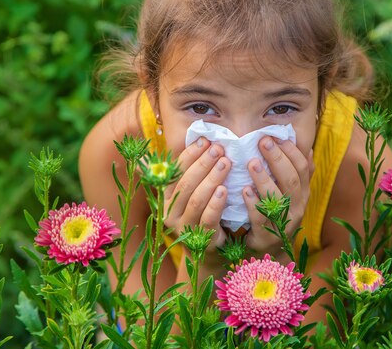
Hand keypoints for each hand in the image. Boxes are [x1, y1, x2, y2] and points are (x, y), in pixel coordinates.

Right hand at [163, 138, 230, 253]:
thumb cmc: (203, 213)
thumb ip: (186, 172)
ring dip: (211, 179)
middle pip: (185, 184)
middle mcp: (169, 212)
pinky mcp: (200, 241)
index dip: (190, 154)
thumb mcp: (192, 193)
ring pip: (196, 199)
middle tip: (220, 149)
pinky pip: (207, 219)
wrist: (210, 251)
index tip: (205, 140)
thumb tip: (167, 146)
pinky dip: (216, 203)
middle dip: (203, 164)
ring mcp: (183, 228)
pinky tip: (224, 190)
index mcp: (165, 197)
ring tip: (226, 163)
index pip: (175, 171)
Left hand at [242, 136, 313, 258]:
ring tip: (251, 162)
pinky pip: (260, 218)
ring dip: (264, 178)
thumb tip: (308, 149)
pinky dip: (253, 203)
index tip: (276, 136)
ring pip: (277, 198)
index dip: (291, 151)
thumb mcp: (291, 194)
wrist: (269, 248)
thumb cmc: (277, 212)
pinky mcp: (267, 236)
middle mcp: (298, 207)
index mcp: (303, 193)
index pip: (303, 168)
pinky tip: (244, 190)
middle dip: (277, 158)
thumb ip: (298, 173)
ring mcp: (284, 223)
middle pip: (291, 180)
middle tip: (262, 142)